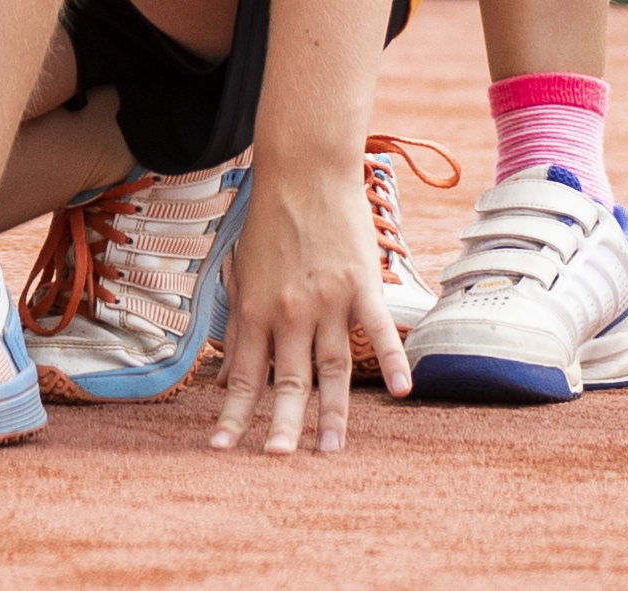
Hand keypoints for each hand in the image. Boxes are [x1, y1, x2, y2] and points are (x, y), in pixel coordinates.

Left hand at [206, 147, 410, 452]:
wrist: (303, 168)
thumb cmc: (269, 218)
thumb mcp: (241, 271)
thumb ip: (238, 324)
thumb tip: (225, 376)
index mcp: (255, 308)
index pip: (243, 374)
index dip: (233, 413)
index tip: (223, 448)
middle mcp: (289, 311)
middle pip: (288, 380)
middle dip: (281, 424)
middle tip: (277, 460)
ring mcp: (328, 300)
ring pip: (331, 367)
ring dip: (331, 412)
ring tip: (330, 451)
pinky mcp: (362, 284)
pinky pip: (378, 329)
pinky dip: (393, 359)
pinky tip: (404, 391)